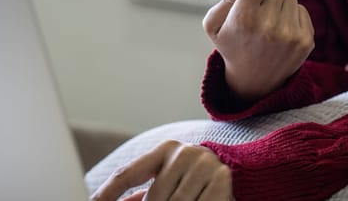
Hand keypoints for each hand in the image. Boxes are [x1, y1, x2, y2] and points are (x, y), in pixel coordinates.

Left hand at [91, 140, 232, 200]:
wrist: (240, 171)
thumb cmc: (193, 179)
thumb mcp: (167, 180)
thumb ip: (142, 192)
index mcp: (164, 150)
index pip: (126, 174)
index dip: (106, 193)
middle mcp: (183, 153)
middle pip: (152, 199)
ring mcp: (204, 166)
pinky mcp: (222, 181)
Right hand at [203, 0, 314, 103]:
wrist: (254, 81)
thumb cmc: (231, 45)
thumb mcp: (213, 24)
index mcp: (244, 18)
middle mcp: (269, 25)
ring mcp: (290, 34)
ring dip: (279, 1)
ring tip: (268, 19)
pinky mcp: (306, 40)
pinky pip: (301, 9)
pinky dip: (290, 14)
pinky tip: (279, 29)